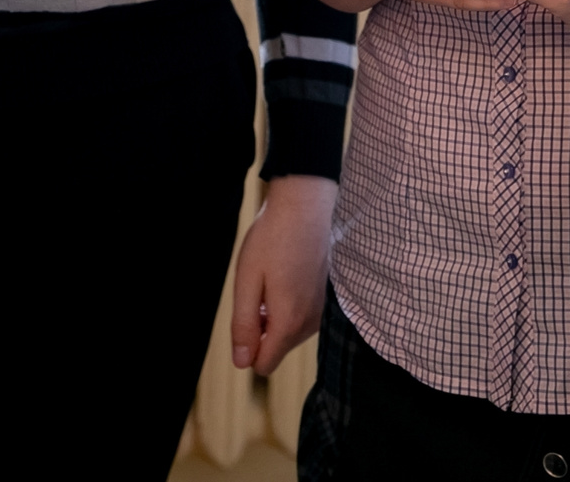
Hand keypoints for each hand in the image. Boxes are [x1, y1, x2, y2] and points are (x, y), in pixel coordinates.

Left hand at [230, 173, 334, 374]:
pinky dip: (291, 303)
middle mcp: (311, 324)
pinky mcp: (328, 299)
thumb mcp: (247, 281)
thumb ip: (243, 325)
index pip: (263, 365)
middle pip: (276, 347)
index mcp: (289, 323)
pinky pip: (302, 317)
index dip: (246, 345)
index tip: (246, 313)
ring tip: (275, 276)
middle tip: (259, 287)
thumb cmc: (272, 239)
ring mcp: (322, 311)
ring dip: (276, 313)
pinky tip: (288, 273)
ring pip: (289, 332)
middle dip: (262, 326)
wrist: (306, 205)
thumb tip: (242, 362)